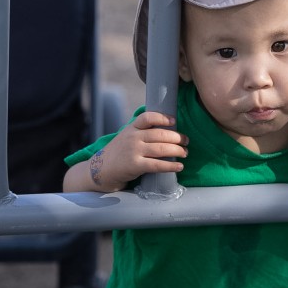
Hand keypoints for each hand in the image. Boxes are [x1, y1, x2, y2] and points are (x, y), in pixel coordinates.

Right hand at [68, 111, 188, 192]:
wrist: (101, 170)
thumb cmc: (119, 153)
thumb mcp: (127, 137)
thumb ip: (142, 132)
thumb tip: (168, 130)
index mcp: (132, 128)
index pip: (147, 117)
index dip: (162, 117)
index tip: (173, 121)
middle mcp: (133, 137)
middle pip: (160, 134)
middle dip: (177, 138)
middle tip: (186, 141)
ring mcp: (133, 151)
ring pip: (161, 149)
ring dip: (177, 151)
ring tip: (185, 153)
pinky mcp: (135, 165)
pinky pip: (157, 165)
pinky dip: (171, 166)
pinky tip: (179, 167)